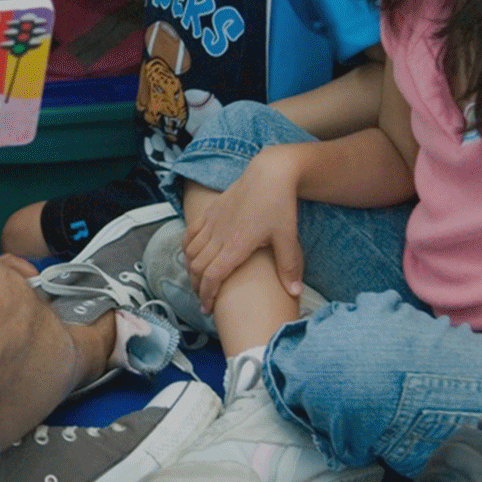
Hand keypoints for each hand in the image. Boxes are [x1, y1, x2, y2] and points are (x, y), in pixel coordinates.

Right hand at [184, 149, 305, 314]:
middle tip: (204, 300)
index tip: (208, 308)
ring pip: (190, 252)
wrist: (270, 173)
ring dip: (190, 270)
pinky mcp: (210, 212)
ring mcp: (212, 222)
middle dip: (197, 287)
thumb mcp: (289, 237)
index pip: (212, 277)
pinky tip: (191, 256)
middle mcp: (219, 235)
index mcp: (236, 245)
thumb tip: (294, 292)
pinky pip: (190, 234)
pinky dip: (186, 248)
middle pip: (197, 268)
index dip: (207, 295)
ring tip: (198, 281)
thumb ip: (289, 266)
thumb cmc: (280, 204)